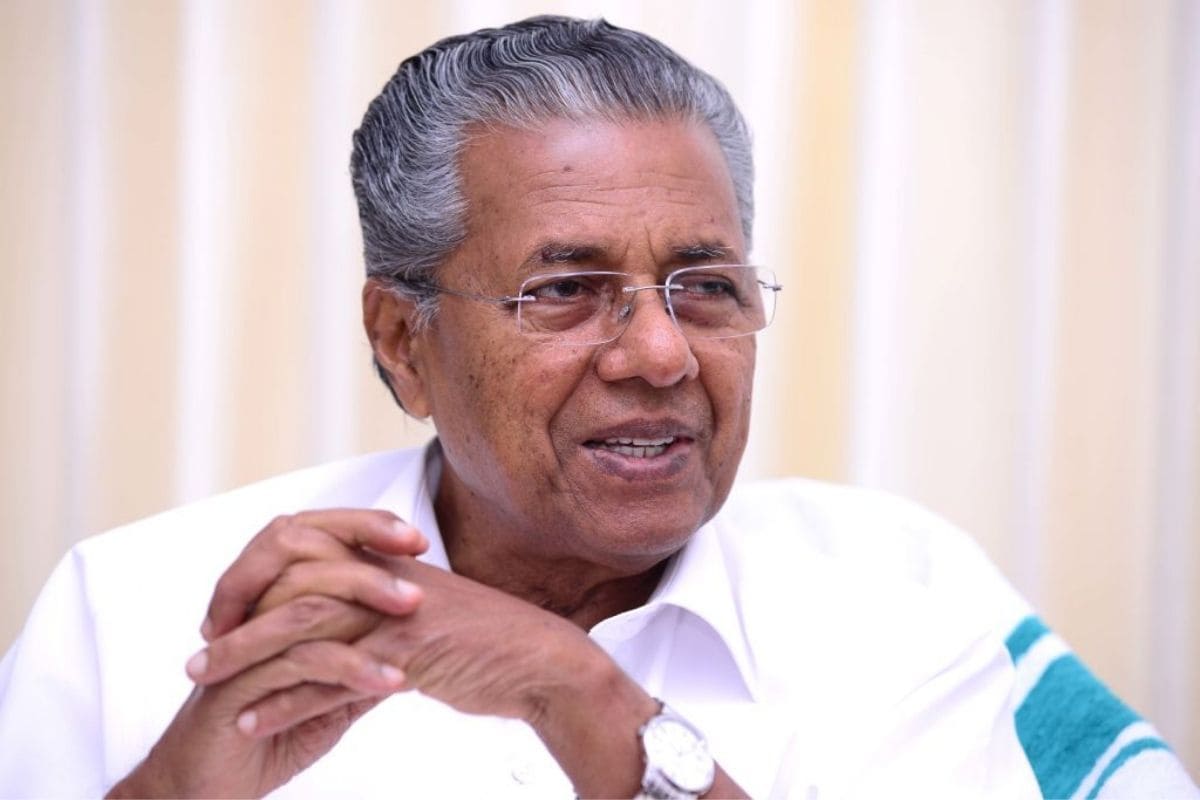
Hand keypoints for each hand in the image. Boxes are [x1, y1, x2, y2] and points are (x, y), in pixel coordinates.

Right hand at [107, 510, 427, 797]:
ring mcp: (242, 645)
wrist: (206, 787)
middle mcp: (253, 611)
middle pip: (304, 553)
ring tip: (413, 617)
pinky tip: (392, 681)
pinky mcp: (236, 685)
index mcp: (272, 599)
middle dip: (367, 564)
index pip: (317, 539)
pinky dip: (352, 667)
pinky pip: (299, 663)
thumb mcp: (330, 691)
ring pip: (305, 606)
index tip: (417, 543)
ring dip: (365, 606)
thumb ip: (361, 657)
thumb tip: (414, 634)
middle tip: (418, 584)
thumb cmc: (267, 734)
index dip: (366, 528)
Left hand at [196, 549, 663, 796]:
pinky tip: (254, 722)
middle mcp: (384, 578)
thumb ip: (381, 610)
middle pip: (289, 581)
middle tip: (199, 649)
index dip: (256, 580)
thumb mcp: (426, 614)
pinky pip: (331, 673)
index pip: (302, 553)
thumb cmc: (486, 644)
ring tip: (203, 684)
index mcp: (385, 564)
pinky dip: (286, 701)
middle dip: (235, 614)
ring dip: (244, 656)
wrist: (541, 664)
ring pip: (300, 624)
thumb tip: (343, 627)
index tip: (224, 616)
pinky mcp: (407, 650)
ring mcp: (395, 611)